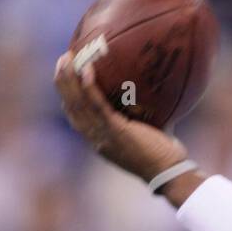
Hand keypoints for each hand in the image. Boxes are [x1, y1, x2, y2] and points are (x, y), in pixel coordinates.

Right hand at [54, 52, 187, 183]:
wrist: (168, 173)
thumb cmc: (163, 156)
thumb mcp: (142, 135)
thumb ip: (138, 117)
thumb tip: (148, 94)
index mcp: (100, 141)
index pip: (76, 117)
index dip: (68, 96)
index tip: (66, 76)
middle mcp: (96, 139)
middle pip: (71, 107)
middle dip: (63, 82)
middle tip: (63, 59)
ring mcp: (104, 135)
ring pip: (78, 104)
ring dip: (70, 78)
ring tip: (68, 57)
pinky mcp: (115, 131)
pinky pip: (96, 105)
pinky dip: (89, 86)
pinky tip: (86, 68)